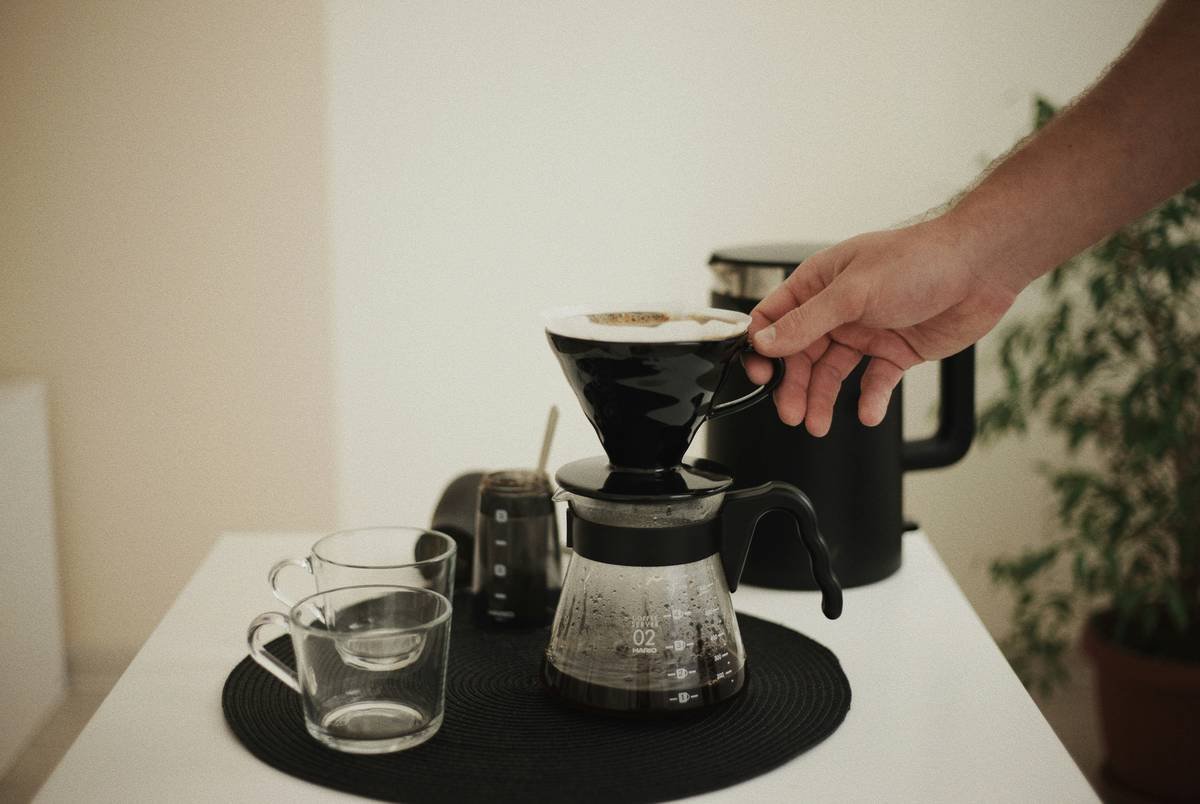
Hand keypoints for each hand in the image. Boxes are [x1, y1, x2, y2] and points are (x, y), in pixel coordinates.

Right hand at [744, 219, 1019, 435]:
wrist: (980, 268)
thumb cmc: (919, 260)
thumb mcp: (853, 292)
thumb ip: (807, 322)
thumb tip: (766, 342)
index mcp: (819, 283)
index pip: (775, 318)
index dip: (763, 347)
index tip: (760, 374)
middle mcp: (838, 308)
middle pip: (801, 353)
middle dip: (793, 385)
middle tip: (791, 412)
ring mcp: (866, 330)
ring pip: (832, 372)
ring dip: (822, 398)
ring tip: (817, 423)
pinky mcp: (894, 351)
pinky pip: (873, 381)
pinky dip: (869, 399)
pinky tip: (868, 413)